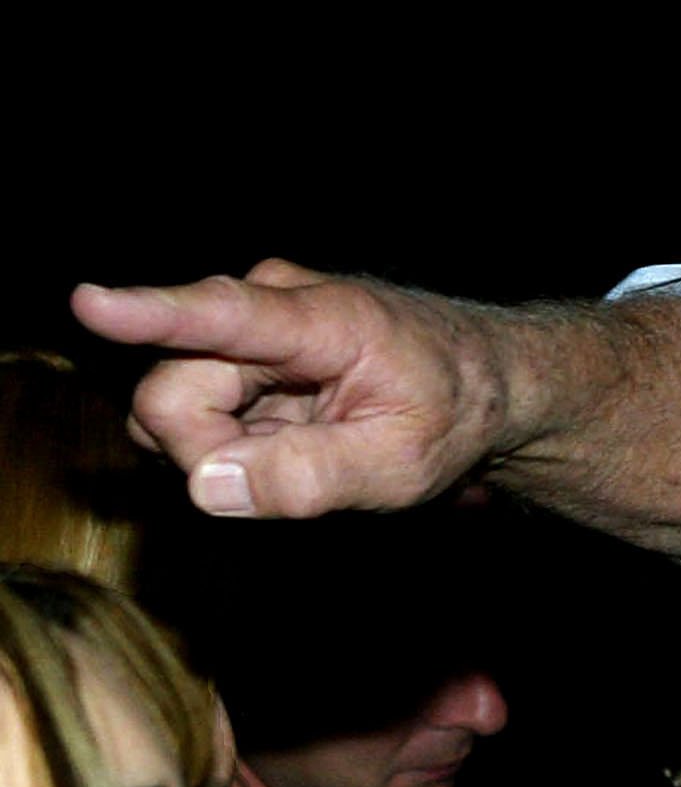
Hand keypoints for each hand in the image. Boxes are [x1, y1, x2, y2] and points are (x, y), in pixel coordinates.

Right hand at [72, 261, 509, 518]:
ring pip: (169, 407)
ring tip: (303, 445)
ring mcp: (243, 327)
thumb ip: (309, 476)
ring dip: (221, 448)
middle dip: (210, 453)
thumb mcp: (403, 464)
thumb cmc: (452, 414)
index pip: (221, 315)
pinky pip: (189, 412)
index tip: (91, 302)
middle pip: (170, 397)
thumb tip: (208, 484)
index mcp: (323, 320)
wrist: (482, 379)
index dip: (149, 314)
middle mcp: (267, 306)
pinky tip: (286, 437)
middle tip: (298, 469)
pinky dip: (229, 442)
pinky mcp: (230, 350)